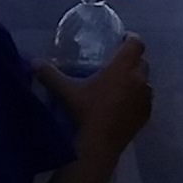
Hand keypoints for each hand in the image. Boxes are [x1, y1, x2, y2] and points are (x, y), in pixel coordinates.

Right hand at [37, 37, 153, 152]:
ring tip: (117, 86)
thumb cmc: (84, 112)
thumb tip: (34, 63)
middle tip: (113, 65)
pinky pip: (145, 99)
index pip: (136, 43)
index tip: (119, 41)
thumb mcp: (66, 91)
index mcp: (123, 67)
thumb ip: (50, 75)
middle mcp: (140, 78)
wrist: (99, 144)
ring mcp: (146, 97)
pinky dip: (136, 97)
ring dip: (134, 79)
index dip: (130, 38)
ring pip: (145, 80)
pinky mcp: (147, 113)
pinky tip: (122, 104)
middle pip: (142, 61)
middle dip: (130, 60)